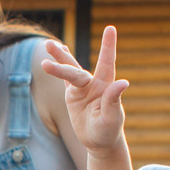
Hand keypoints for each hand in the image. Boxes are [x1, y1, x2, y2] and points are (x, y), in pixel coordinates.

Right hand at [42, 27, 128, 152]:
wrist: (99, 141)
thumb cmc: (109, 131)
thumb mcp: (112, 118)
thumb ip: (114, 100)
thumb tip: (123, 82)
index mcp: (106, 86)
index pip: (107, 62)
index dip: (108, 46)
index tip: (110, 28)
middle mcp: (94, 83)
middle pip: (76, 71)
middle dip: (62, 66)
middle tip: (46, 61)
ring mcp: (82, 88)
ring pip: (69, 70)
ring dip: (60, 58)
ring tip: (49, 44)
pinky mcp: (72, 94)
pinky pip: (65, 78)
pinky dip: (60, 67)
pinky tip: (55, 53)